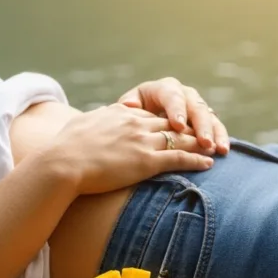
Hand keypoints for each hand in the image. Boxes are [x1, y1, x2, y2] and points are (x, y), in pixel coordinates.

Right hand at [44, 104, 213, 194]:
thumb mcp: (81, 126)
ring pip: (180, 139)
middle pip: (171, 123)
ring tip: (215, 147)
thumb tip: (93, 124)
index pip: (151, 115)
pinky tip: (208, 164)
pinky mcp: (146, 162)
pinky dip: (196, 160)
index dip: (168, 120)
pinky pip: (178, 159)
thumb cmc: (64, 148)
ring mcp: (143, 141)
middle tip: (207, 133)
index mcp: (121, 113)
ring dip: (200, 143)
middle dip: (191, 128)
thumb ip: (94, 123)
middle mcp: (136, 123)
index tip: (179, 126)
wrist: (62, 163)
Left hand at [118, 77, 229, 154]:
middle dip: (200, 124)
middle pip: (194, 105)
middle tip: (203, 142)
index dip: (176, 109)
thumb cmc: (126, 123)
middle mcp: (181, 95)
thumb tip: (130, 106)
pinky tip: (223, 151)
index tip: (179, 126)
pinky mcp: (204, 121)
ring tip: (216, 149)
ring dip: (213, 133)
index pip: (171, 94)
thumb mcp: (122, 113)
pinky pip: (216, 127)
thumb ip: (126, 108)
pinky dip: (220, 138)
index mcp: (161, 89)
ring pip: (208, 116)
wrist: (133, 132)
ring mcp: (195, 107)